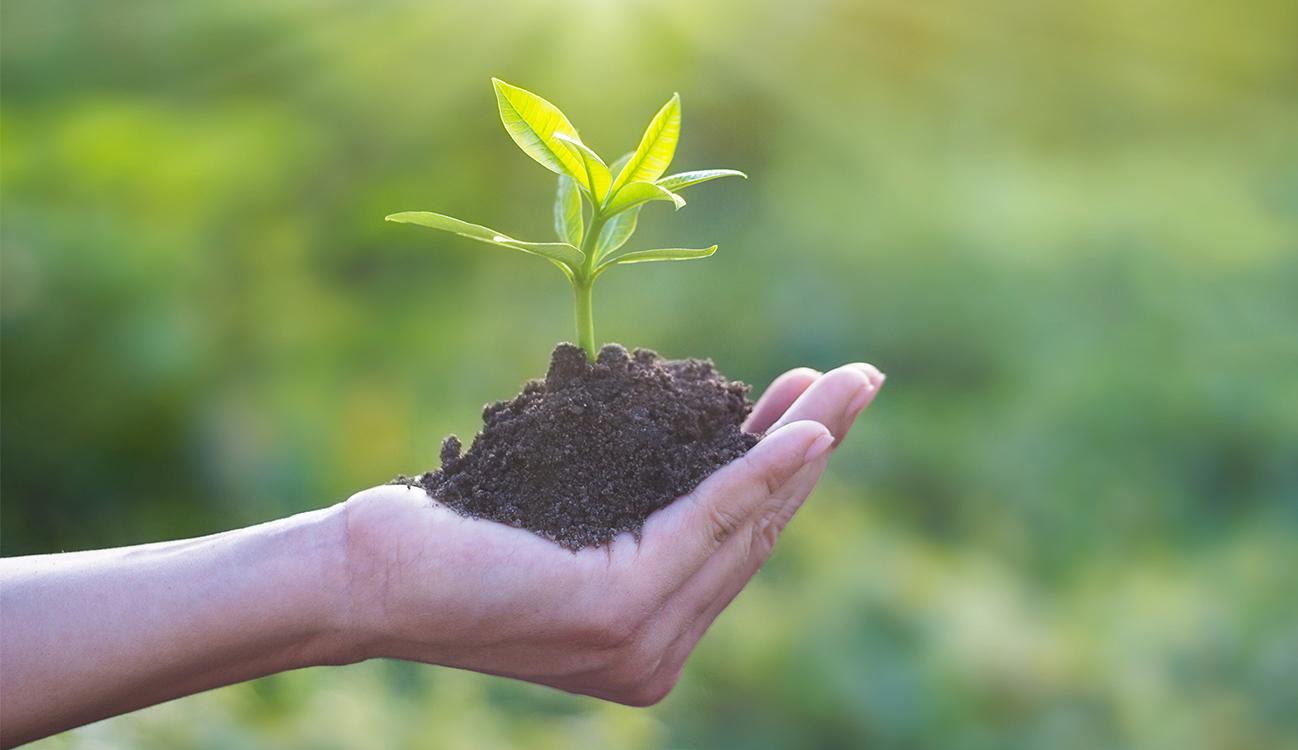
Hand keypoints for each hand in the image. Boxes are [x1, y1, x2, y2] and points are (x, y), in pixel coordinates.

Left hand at [340, 363, 884, 704]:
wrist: (363, 580)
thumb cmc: (447, 540)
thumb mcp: (565, 516)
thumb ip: (636, 512)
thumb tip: (692, 447)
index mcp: (644, 633)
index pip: (732, 543)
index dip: (784, 472)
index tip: (817, 407)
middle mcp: (654, 650)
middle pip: (755, 532)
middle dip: (814, 449)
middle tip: (861, 382)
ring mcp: (639, 639)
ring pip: (743, 525)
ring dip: (803, 447)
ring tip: (848, 386)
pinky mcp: (617, 610)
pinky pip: (704, 524)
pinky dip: (754, 471)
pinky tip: (798, 429)